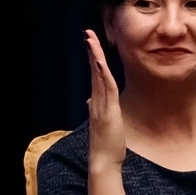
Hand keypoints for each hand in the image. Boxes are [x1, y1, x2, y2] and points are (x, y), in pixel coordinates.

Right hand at [84, 31, 125, 169]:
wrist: (103, 161)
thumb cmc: (106, 144)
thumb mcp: (104, 123)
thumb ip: (98, 109)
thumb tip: (91, 101)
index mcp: (97, 102)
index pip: (95, 75)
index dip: (93, 58)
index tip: (91, 43)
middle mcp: (96, 101)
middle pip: (94, 71)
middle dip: (91, 51)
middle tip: (87, 33)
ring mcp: (101, 105)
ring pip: (98, 76)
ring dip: (95, 57)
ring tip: (91, 40)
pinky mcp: (108, 112)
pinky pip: (106, 89)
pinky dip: (103, 74)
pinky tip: (101, 62)